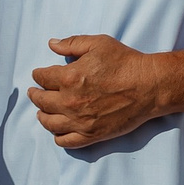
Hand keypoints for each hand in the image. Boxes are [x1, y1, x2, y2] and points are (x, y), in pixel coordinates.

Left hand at [28, 35, 166, 148]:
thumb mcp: (98, 44)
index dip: (38, 75)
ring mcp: (80, 120)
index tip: (38, 74)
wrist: (149, 86)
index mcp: (69, 77)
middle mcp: (70, 101)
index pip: (42, 78)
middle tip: (34, 92)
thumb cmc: (126, 62)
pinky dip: (57, 136)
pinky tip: (57, 130)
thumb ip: (72, 44)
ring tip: (41, 112)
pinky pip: (65, 141)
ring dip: (42, 116)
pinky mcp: (91, 135)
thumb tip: (51, 44)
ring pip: (49, 123)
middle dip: (35, 95)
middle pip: (41, 101)